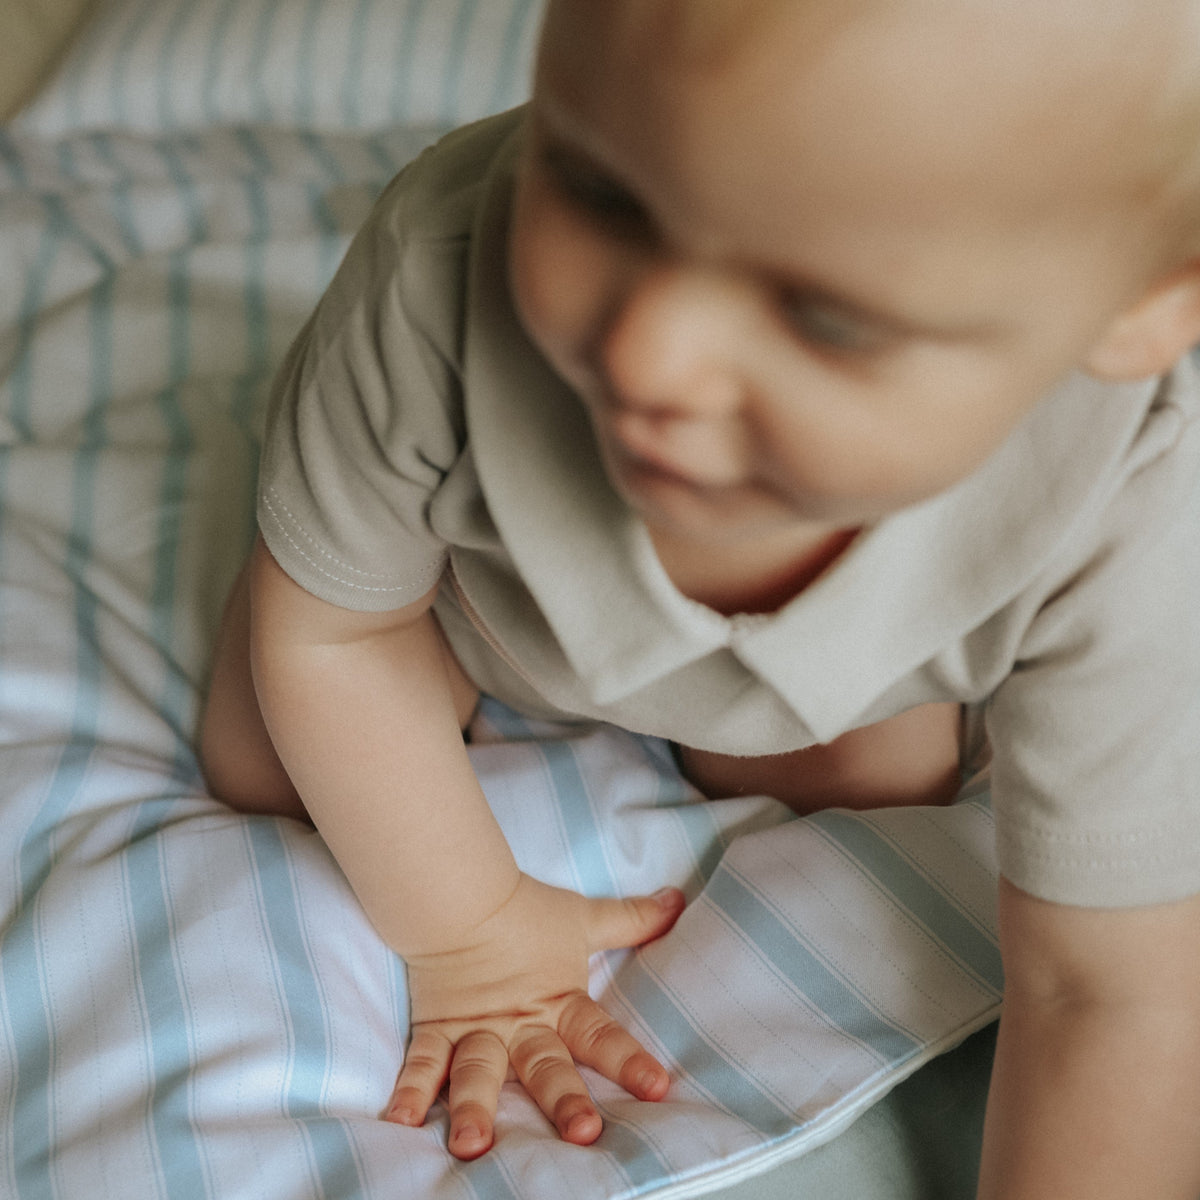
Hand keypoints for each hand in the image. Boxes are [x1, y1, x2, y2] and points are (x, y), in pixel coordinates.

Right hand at [383, 873, 684, 1158]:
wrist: (461, 893)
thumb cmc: (525, 910)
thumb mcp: (583, 918)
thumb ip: (631, 919)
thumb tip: (677, 902)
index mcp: (559, 1004)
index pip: (601, 1036)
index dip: (630, 1061)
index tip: (657, 1088)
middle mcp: (520, 1025)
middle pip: (545, 1066)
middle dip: (563, 1100)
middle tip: (582, 1133)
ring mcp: (477, 1030)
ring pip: (479, 1072)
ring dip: (475, 1107)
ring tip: (473, 1146)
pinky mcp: (437, 1028)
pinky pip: (422, 1062)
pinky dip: (410, 1090)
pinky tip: (401, 1123)